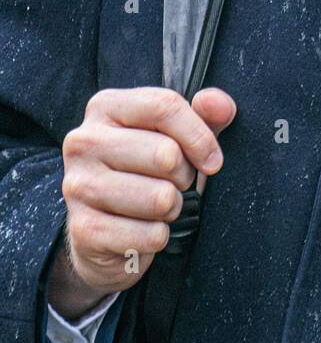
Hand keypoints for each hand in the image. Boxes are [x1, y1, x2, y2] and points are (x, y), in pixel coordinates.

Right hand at [47, 86, 235, 318]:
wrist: (100, 233)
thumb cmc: (145, 173)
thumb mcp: (176, 136)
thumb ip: (204, 114)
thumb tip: (220, 105)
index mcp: (105, 107)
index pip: (164, 106)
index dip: (199, 135)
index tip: (212, 160)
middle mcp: (84, 141)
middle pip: (166, 153)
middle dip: (184, 176)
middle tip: (173, 184)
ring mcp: (78, 185)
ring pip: (160, 197)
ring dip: (172, 208)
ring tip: (157, 207)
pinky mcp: (84, 229)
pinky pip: (151, 234)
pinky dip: (158, 237)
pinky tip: (141, 230)